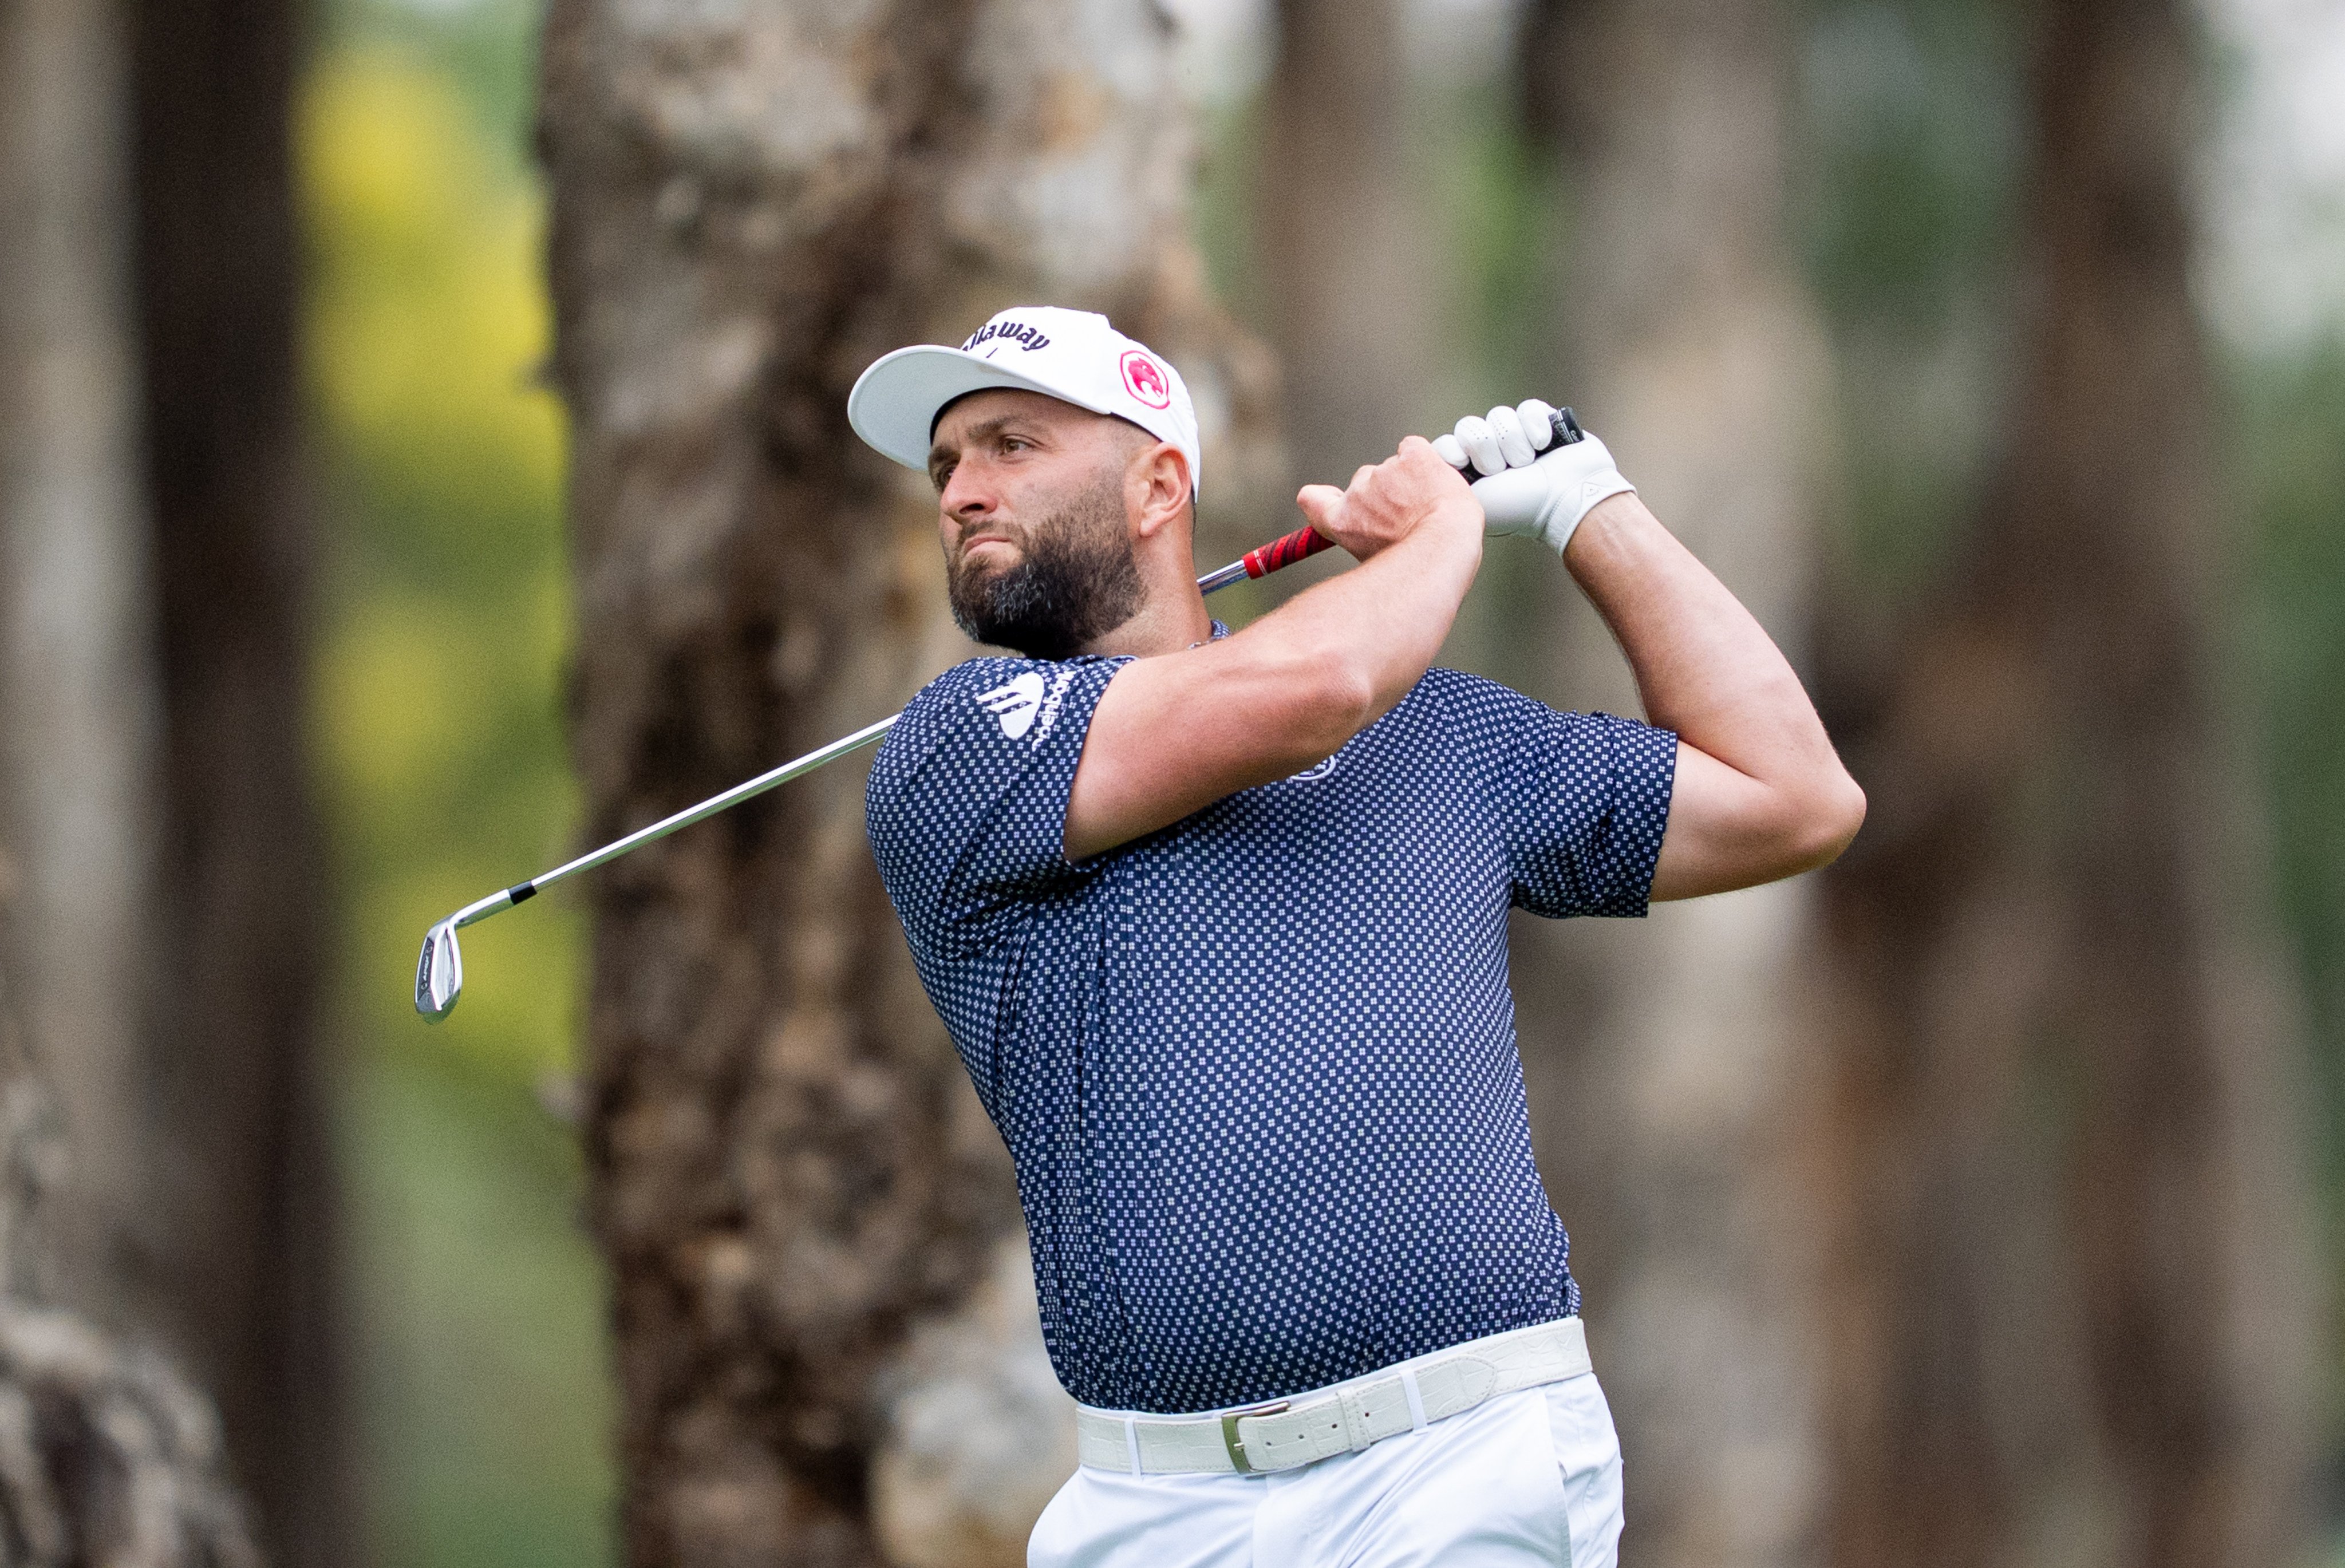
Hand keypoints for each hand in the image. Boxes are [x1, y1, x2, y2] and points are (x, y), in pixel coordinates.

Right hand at [1295, 436, 1480, 562]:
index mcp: (1343, 524)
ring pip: (1395, 467)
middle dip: (1388, 492)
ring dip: (1410, 480)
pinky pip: (1413, 449)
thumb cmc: (1419, 565)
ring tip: (1431, 508)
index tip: (1329, 497)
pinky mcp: (1411, 457)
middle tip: (1412, 515)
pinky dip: (1423, 460)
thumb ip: (1368, 541)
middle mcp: (1358, 495)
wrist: (1445, 548)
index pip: (1312, 500)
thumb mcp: (1377, 563)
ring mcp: (1384, 472)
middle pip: (1366, 480)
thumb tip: (1376, 536)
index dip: (1320, 497)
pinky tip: (1434, 480)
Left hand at [1432, 401, 1635, 557]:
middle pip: (1469, 426)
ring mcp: (1516, 436)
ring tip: (1527, 464)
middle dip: (1487, 449)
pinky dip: (1535, 426)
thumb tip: (1417, 464)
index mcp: (1470, 472)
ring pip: (1498, 417)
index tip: (1463, 463)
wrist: (1567, 499)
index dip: (1454, 449)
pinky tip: (1545, 445)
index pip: (1446, 444)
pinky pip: (1527, 408)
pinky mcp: (1541, 422)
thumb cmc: (1520, 507)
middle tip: (1503, 471)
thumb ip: (1443, 483)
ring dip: (1514, 443)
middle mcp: (1491, 453)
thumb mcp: (1472, 500)